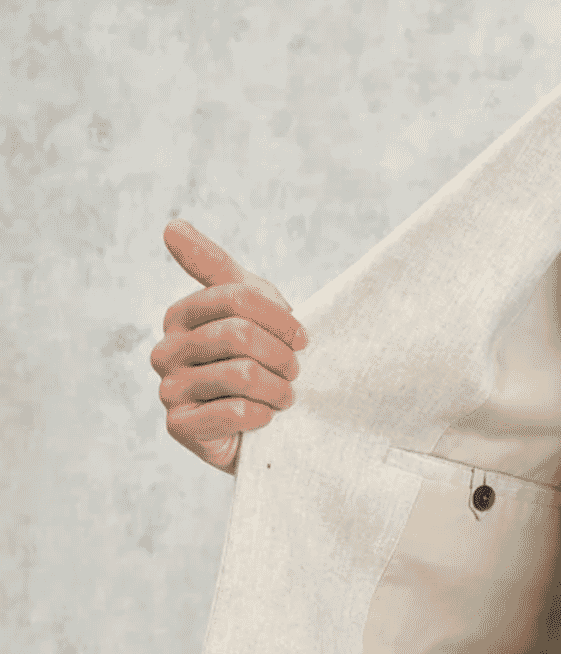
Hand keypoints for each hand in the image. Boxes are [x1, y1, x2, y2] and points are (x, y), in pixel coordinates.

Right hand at [151, 220, 308, 473]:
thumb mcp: (247, 307)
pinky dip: (263, 417)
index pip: (237, 298)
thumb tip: (171, 225)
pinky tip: (266, 420)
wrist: (265, 428)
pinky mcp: (179, 428)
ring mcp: (168, 390)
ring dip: (278, 388)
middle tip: (295, 372)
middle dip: (282, 356)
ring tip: (286, 397)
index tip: (302, 337)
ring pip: (241, 374)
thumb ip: (214, 267)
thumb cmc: (259, 361)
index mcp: (181, 315)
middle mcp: (165, 350)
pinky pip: (234, 412)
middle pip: (239, 334)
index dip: (280, 318)